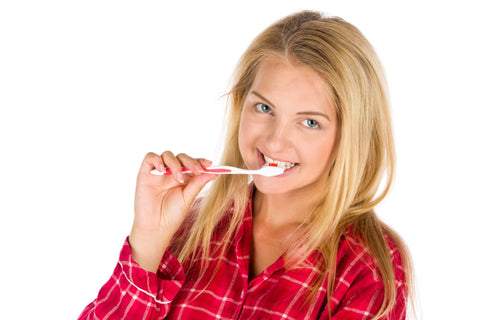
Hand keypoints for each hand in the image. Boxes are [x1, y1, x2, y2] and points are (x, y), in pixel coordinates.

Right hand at [129, 151, 216, 271]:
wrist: (156, 227)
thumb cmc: (172, 216)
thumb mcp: (188, 198)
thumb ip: (198, 184)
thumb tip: (214, 173)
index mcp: (183, 178)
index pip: (192, 163)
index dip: (200, 161)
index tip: (209, 163)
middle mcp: (171, 173)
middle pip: (181, 157)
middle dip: (190, 161)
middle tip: (197, 170)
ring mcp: (158, 173)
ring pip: (167, 155)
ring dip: (176, 164)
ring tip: (179, 178)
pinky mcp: (145, 174)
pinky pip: (150, 157)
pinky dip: (157, 160)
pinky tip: (163, 171)